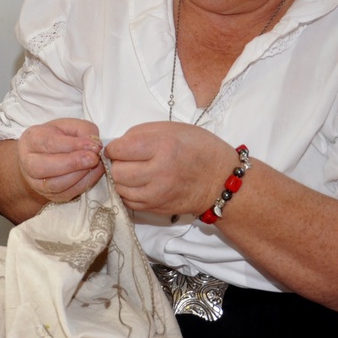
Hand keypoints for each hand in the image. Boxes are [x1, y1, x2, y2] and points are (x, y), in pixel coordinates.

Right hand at [17, 118, 104, 203]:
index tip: (93, 145)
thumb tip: (94, 145)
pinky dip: (82, 185)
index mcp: (31, 139)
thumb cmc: (57, 137)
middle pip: (45, 167)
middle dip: (72, 163)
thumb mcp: (68, 126)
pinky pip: (65, 194)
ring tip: (95, 165)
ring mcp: (35, 182)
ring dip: (79, 175)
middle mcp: (28, 162)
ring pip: (55, 184)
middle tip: (93, 158)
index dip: (72, 145)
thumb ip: (82, 130)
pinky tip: (93, 174)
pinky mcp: (48, 195)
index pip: (49, 143)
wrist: (45, 156)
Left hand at [103, 122, 232, 214]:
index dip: (115, 147)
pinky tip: (141, 184)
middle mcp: (158, 173)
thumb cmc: (200, 149)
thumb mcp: (174, 129)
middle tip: (128, 159)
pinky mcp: (156, 208)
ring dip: (122, 179)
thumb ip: (142, 133)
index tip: (121, 147)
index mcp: (163, 147)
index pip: (119, 150)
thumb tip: (117, 145)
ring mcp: (157, 194)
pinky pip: (129, 202)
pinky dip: (130, 192)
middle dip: (117, 163)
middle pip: (117, 171)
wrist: (222, 181)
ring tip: (135, 171)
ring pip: (120, 188)